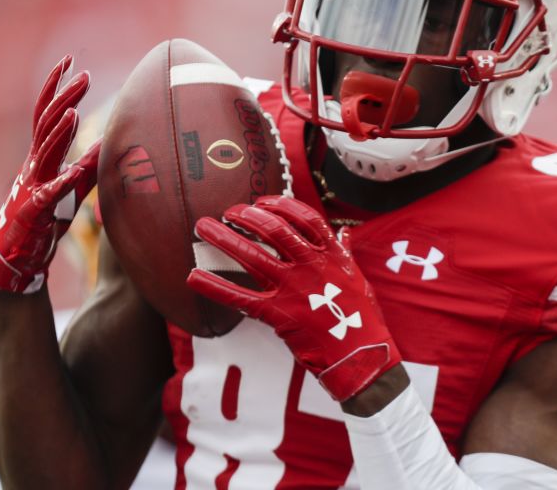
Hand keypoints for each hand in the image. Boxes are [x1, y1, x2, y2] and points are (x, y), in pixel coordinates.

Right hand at [0, 56, 100, 293]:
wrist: (17, 256)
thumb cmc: (45, 218)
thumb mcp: (72, 187)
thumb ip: (88, 165)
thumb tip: (109, 143)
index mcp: (41, 156)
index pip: (46, 112)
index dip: (56, 86)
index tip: (70, 60)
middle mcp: (34, 164)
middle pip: (47, 123)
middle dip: (64, 97)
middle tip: (84, 74)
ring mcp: (32, 185)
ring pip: (44, 152)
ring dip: (59, 132)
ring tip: (73, 111)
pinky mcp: (35, 210)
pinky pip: (49, 193)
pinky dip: (63, 181)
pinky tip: (75, 170)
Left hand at [187, 196, 400, 400]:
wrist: (361, 355)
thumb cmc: (362, 318)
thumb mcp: (358, 278)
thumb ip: (344, 253)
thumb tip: (342, 234)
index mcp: (331, 255)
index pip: (304, 218)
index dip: (280, 205)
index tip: (262, 202)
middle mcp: (310, 265)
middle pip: (274, 230)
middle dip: (248, 216)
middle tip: (229, 212)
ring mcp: (293, 288)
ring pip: (253, 256)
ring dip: (224, 238)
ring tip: (203, 226)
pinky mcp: (278, 313)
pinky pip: (240, 296)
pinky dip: (214, 286)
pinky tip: (193, 277)